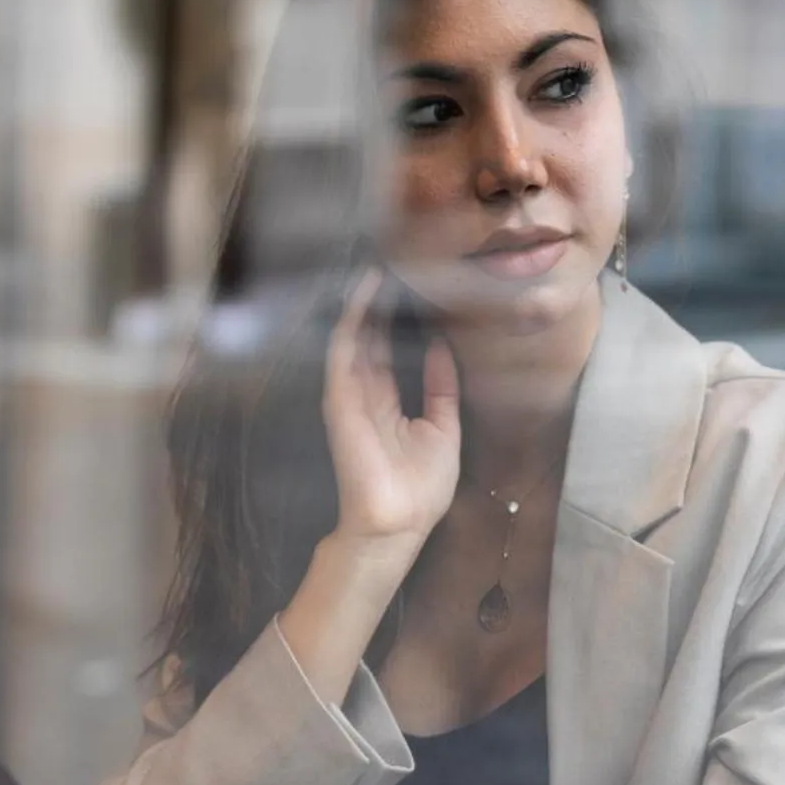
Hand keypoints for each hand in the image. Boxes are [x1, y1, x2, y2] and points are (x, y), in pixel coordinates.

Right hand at [324, 269, 460, 554]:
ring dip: (362, 303)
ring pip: (354, 338)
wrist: (398, 523)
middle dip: (378, 305)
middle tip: (392, 262)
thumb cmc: (420, 489)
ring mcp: (350, 396)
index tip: (410, 288)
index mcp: (388, 405)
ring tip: (377, 264)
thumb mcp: (444, 431)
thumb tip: (440, 347)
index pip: (388, 353)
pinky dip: (352, 319)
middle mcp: (365, 396)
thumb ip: (440, 389)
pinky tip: (363, 291)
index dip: (396, 321)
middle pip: (369, 340)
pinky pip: (343, 350)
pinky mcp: (340, 398)